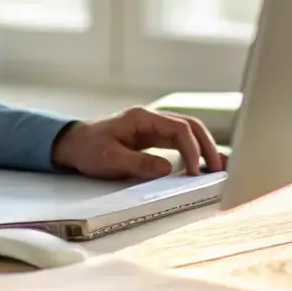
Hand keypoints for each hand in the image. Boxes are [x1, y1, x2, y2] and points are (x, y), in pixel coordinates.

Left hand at [50, 107, 223, 180]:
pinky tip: (204, 164)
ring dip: (204, 148)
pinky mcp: (152, 137)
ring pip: (187, 132)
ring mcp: (152, 127)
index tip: (195, 172)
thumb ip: (139, 163)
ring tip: (218, 168)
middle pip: (189, 125)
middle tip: (218, 169)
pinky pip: (178, 141)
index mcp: (142, 118)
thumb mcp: (110, 159)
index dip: (192, 149)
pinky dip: (193, 150)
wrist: (73, 144)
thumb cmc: (89, 149)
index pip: (178, 128)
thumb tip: (168, 168)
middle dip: (206, 146)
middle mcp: (151, 119)